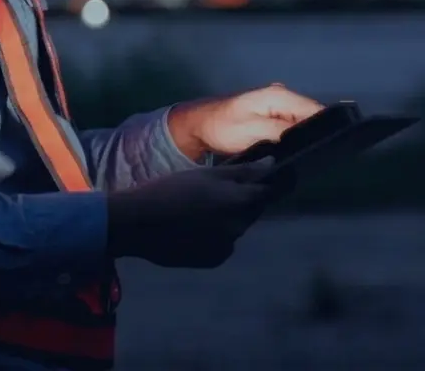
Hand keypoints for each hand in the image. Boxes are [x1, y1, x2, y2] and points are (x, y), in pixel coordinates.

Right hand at [106, 160, 275, 268]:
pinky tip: (191, 223)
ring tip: (198, 203)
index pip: (273, 190)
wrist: (139, 223)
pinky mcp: (214, 259)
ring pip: (236, 224)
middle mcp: (239, 227)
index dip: (281, 180)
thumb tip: (273, 164)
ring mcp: (227, 246)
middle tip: (220, 185)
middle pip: (253, 207)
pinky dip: (215, 231)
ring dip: (228, 214)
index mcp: (240, 202)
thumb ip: (244, 171)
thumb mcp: (208, 174)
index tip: (285, 171)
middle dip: (245, 196)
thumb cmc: (172, 189)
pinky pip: (223, 241)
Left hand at [168, 84, 324, 158]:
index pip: (314, 109)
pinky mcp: (273, 117)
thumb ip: (281, 132)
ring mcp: (277, 106)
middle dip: (318, 133)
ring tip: (315, 157)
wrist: (199, 126)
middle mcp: (282, 96)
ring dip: (307, 136)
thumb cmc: (224, 128)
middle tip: (326, 157)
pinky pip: (293, 125)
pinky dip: (297, 137)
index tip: (335, 147)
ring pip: (303, 121)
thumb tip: (307, 137)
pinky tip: (299, 151)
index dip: (327, 127)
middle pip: (311, 115)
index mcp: (279, 95)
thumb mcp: (253, 131)